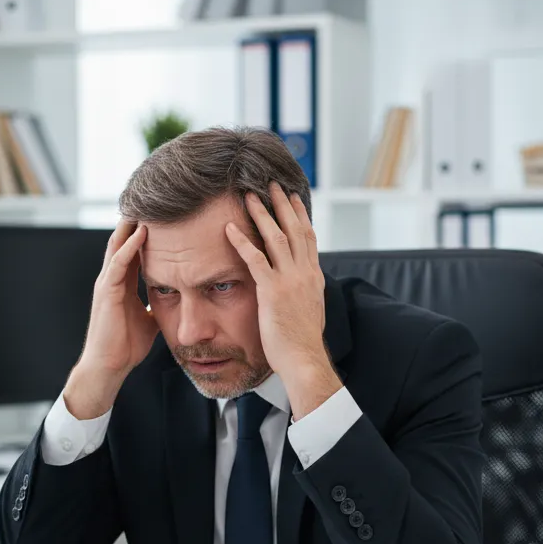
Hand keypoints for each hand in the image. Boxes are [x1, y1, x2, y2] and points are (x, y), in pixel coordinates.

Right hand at [64, 221, 158, 418]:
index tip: (161, 215)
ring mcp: (108, 284)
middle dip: (136, 221)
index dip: (145, 232)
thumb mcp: (149, 319)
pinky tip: (140, 233)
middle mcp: (113, 279)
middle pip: (124, 241)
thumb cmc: (127, 345)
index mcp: (123, 283)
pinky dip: (129, 247)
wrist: (110, 366)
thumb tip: (176, 300)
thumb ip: (158, 305)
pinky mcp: (107, 293)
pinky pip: (118, 264)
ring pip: (118, 246)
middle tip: (151, 199)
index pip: (135, 250)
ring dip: (131, 225)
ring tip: (144, 204)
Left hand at [225, 182, 340, 417]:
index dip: (300, 215)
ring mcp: (290, 281)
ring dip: (262, 214)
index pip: (309, 238)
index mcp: (314, 277)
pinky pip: (255, 260)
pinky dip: (241, 242)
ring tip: (249, 195)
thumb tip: (300, 286)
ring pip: (276, 238)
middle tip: (271, 184)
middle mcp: (305, 273)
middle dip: (282, 205)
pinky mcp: (273, 291)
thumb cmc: (303, 342)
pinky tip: (228, 228)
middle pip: (295, 230)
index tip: (292, 198)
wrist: (304, 358)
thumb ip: (304, 292)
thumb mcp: (310, 310)